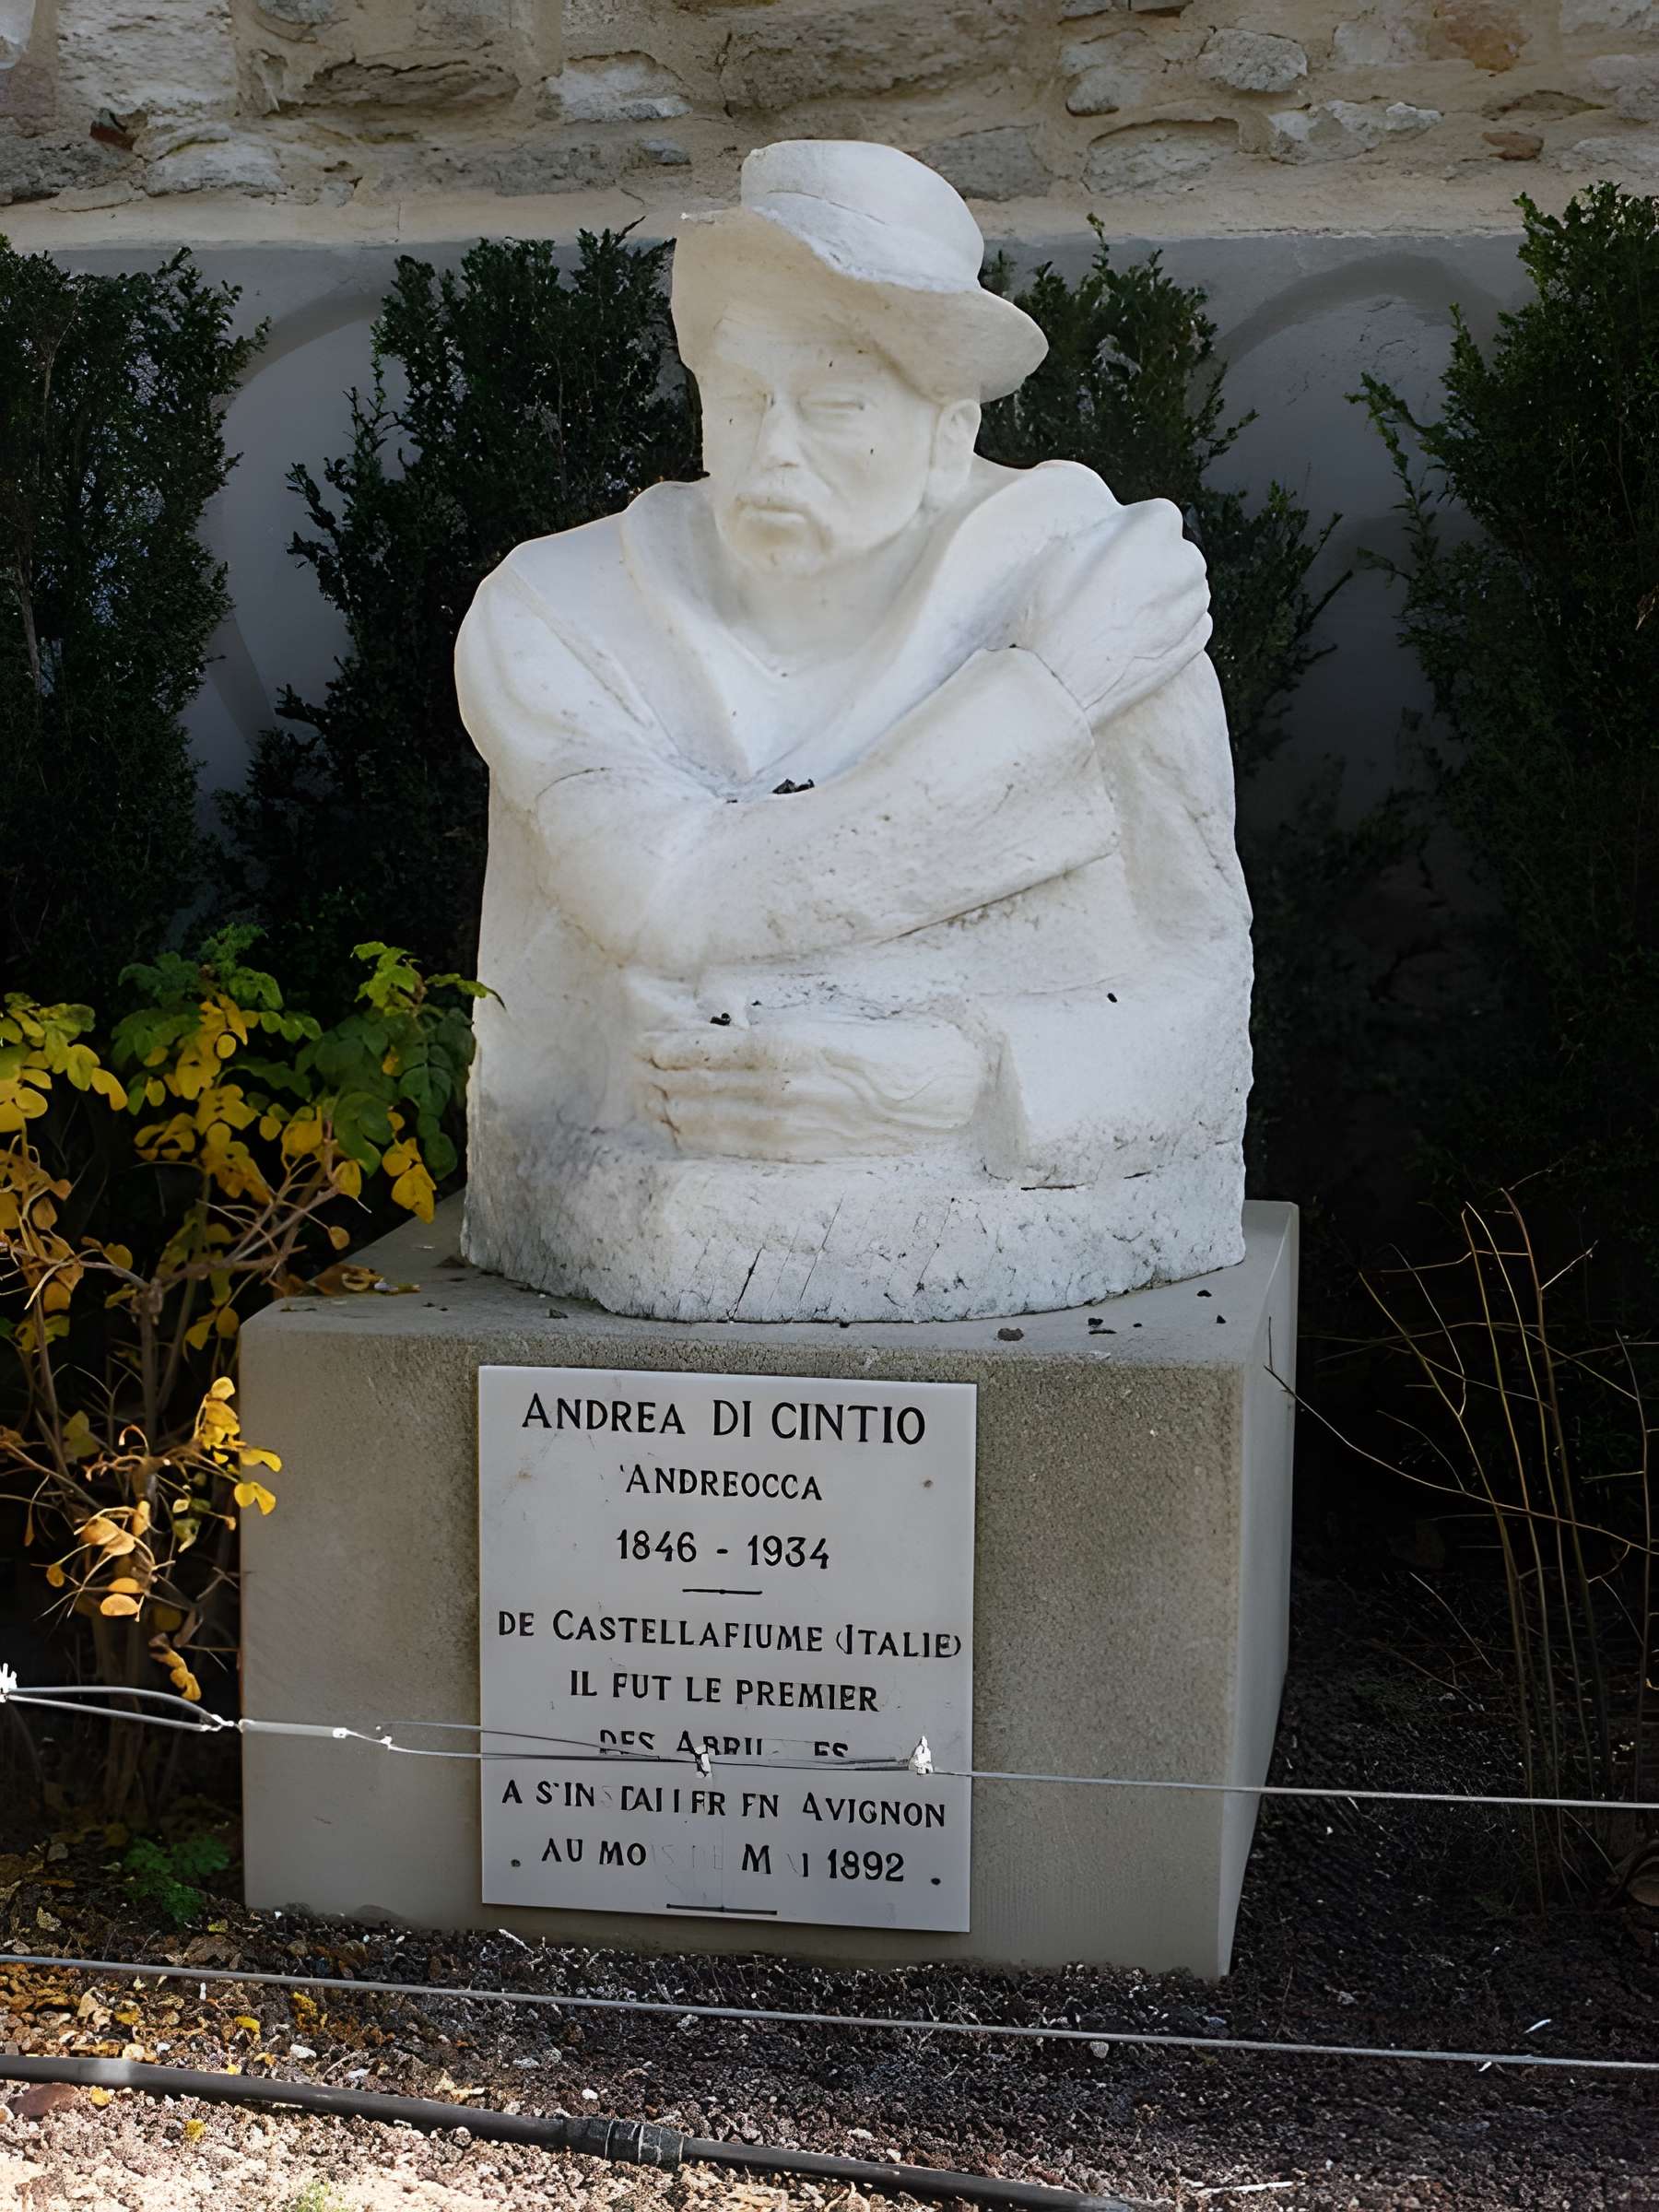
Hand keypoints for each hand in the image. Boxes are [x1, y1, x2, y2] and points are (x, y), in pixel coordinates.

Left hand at [641, 1013, 983, 1162]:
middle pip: (693, 1087)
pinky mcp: (794, 1152)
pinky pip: (727, 1147)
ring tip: (644, 1095)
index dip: (663, 1049)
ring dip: (665, 1108)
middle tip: (632, 1066)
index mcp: (787, 1045)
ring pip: (702, 1121)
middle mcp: (779, 1089)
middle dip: (654, 1077)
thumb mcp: (825, 1022)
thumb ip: (771, 1031)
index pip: (702, 1050)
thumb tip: (721, 1032)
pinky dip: (694, 1135)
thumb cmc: (887, 1047)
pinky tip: (677, 1126)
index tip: (641, 1042)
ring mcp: (784, 1126)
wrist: (938, 1092)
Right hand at [1018, 498, 1210, 717]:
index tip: (1114, 549)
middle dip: (1153, 563)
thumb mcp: (1064, 554)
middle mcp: (1182, 566)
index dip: (1133, 531)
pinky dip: (1172, 623)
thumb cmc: (1054, 623)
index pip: (1159, 515)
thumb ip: (1107, 530)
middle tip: (1114, 587)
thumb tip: (1122, 528)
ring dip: (1164, 593)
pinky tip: (1137, 635)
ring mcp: (1191, 609)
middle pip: (1178, 551)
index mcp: (1153, 534)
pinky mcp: (1192, 645)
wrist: (1059, 688)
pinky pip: (1192, 621)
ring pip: (1188, 587)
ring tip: (1122, 616)